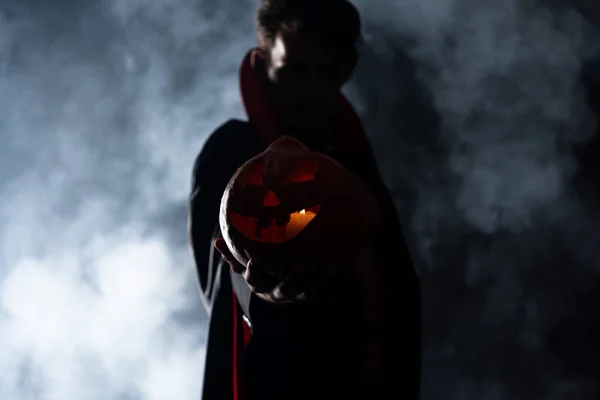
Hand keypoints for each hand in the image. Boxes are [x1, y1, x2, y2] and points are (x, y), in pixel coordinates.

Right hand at [213, 238, 339, 303]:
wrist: (279, 292)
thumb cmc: (259, 273)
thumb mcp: (245, 265)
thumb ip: (233, 255)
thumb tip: (216, 241)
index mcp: (259, 284)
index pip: (253, 278)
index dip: (252, 269)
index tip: (254, 259)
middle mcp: (277, 293)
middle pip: (285, 287)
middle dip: (294, 276)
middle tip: (303, 262)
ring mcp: (294, 295)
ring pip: (307, 290)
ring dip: (318, 280)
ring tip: (329, 267)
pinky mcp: (308, 293)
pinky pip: (320, 288)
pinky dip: (330, 280)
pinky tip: (340, 268)